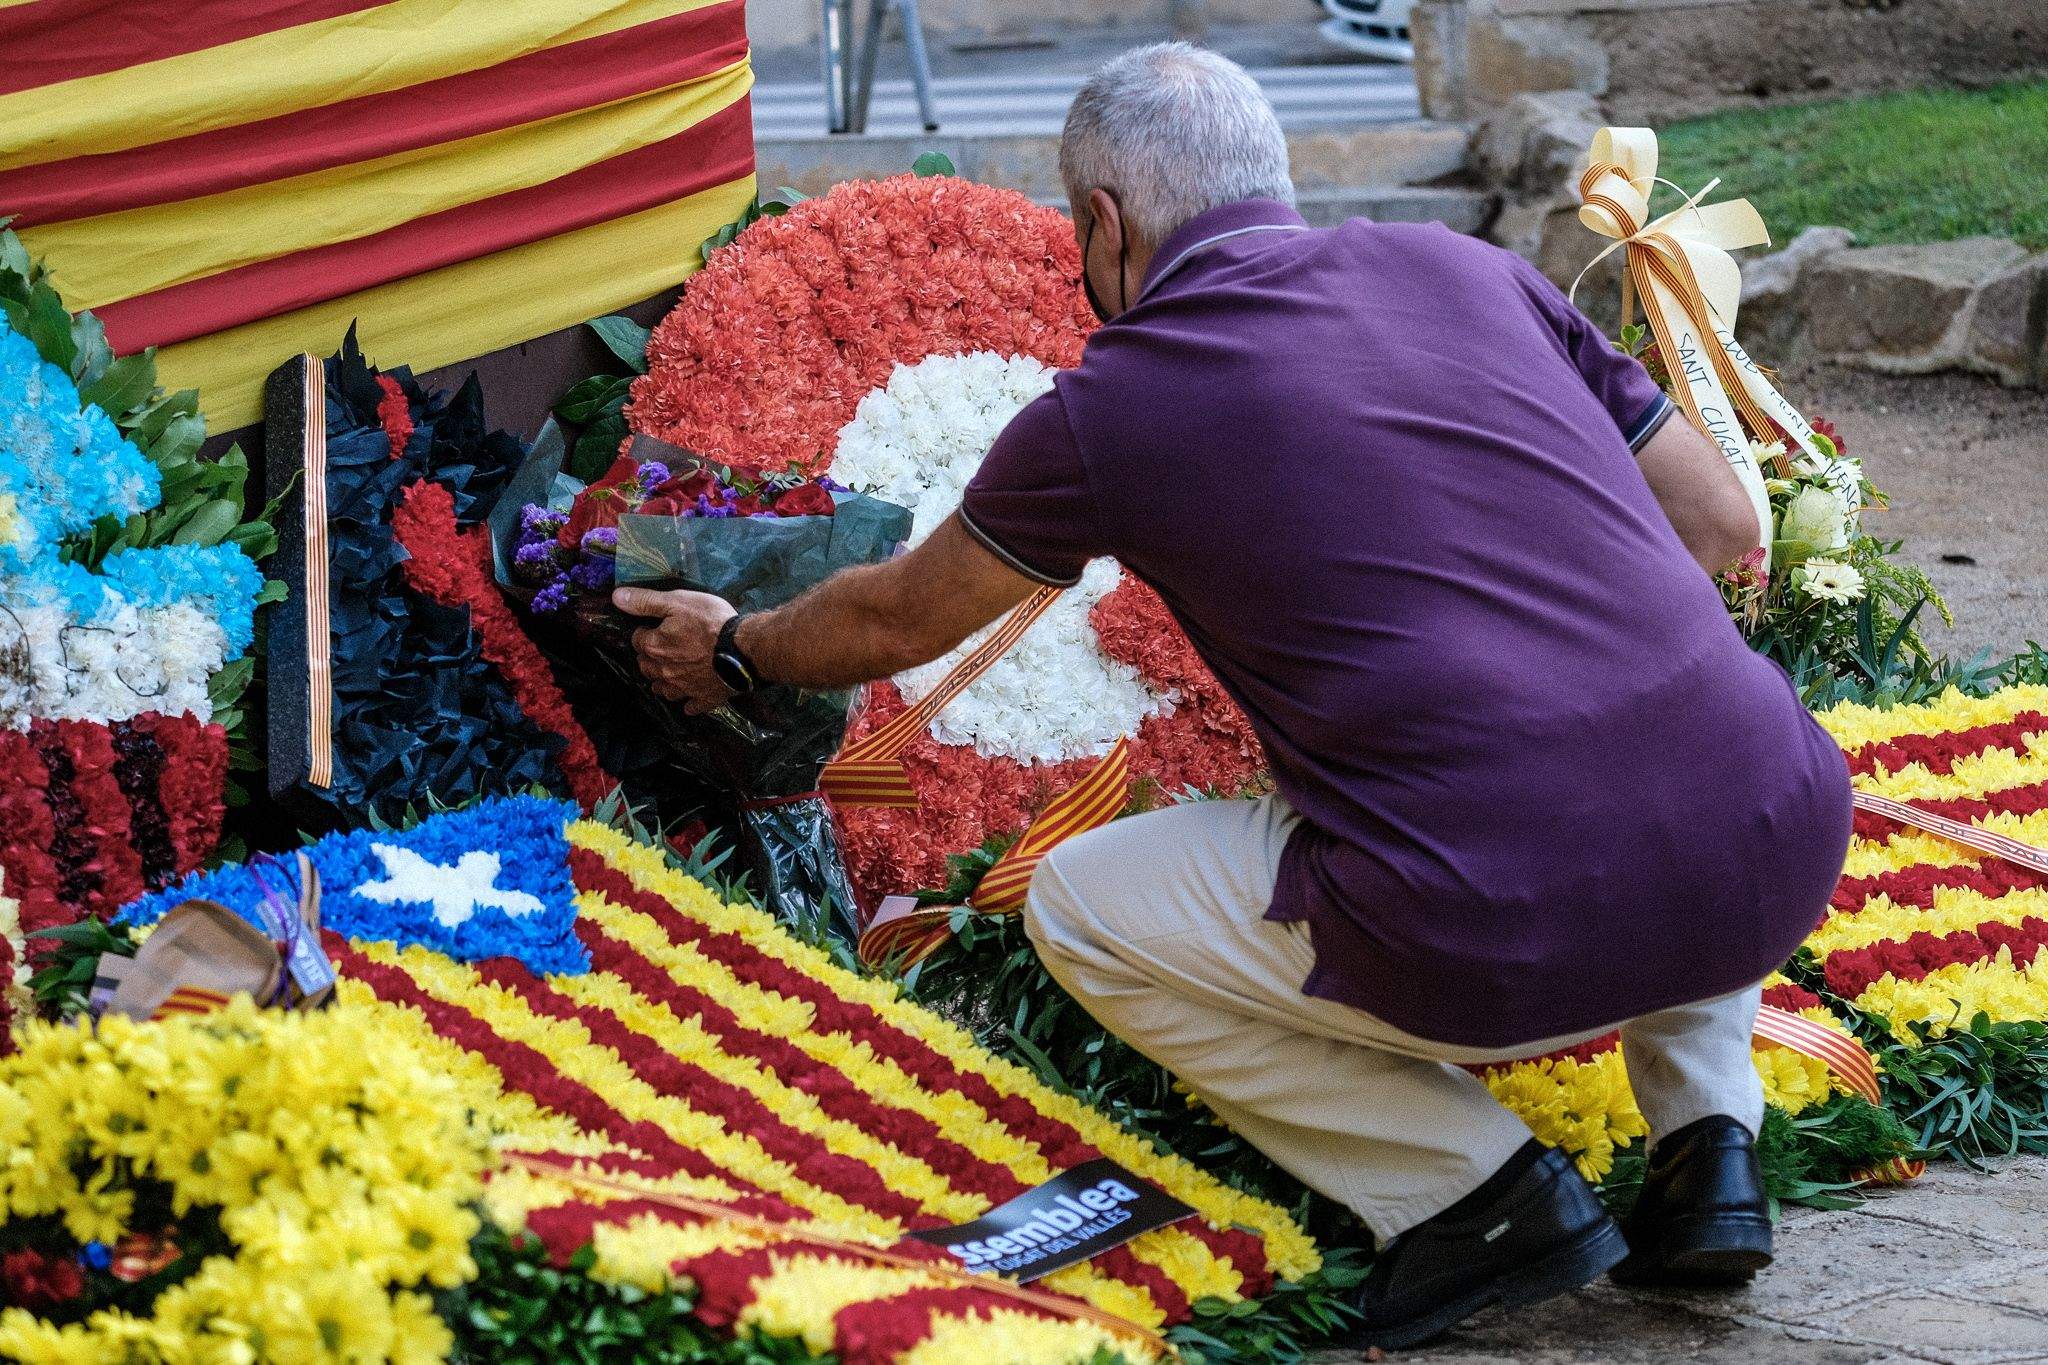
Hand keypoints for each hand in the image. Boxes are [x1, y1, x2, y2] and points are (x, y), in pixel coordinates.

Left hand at [612, 586, 736, 713]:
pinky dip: (688, 704)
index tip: (653, 627)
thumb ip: (646, 601)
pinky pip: (691, 706)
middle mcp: (665, 671)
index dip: (644, 632)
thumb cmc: (711, 622)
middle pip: (646, 667)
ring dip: (662, 683)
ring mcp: (684, 687)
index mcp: (655, 647)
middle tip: (659, 649)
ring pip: (663, 690)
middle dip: (648, 658)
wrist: (744, 649)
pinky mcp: (704, 698)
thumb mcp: (677, 601)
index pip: (637, 641)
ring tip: (667, 675)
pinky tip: (689, 701)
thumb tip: (617, 598)